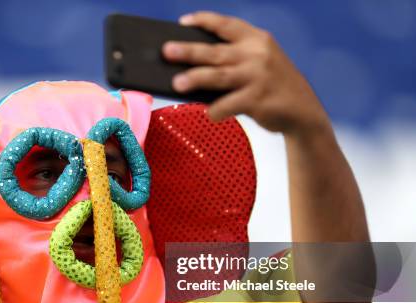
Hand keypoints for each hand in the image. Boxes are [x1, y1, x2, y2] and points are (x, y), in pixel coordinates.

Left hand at [163, 11, 330, 136]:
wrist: (303, 110)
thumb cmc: (272, 84)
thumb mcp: (261, 61)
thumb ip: (235, 58)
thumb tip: (194, 66)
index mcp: (257, 39)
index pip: (226, 25)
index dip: (203, 21)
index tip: (182, 22)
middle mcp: (257, 55)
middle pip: (215, 52)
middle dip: (189, 51)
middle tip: (167, 51)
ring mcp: (258, 77)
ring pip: (218, 76)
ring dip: (195, 79)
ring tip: (177, 83)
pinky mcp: (258, 99)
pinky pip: (228, 104)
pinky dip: (216, 110)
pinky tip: (210, 113)